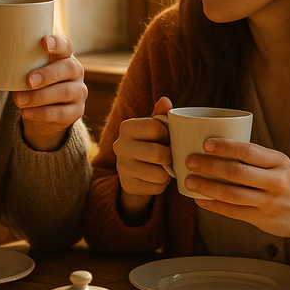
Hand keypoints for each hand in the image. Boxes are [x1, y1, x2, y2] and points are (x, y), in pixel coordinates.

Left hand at [12, 34, 86, 151]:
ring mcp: (79, 92)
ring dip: (40, 96)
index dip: (57, 43)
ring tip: (19, 100)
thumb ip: (20, 61)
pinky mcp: (76, 111)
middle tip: (28, 81)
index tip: (44, 42)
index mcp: (65, 56)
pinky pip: (61, 113)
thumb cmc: (34, 82)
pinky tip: (26, 112)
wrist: (44, 112)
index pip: (66, 45)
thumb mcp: (29, 69)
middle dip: (48, 74)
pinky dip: (41, 113)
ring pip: (65, 92)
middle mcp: (76, 72)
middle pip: (68, 69)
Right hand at [113, 97, 173, 218]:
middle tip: (169, 155)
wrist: (134, 171)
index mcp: (127, 127)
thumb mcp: (154, 127)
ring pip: (159, 174)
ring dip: (167, 172)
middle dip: (170, 156)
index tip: (166, 137)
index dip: (167, 134)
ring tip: (164, 167)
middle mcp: (120, 146)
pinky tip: (156, 178)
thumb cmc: (149, 143)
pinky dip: (161, 185)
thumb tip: (165, 101)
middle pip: (158, 153)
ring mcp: (122, 167)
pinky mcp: (128, 185)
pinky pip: (156, 188)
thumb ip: (161, 115)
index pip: (155, 127)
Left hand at [182, 138, 289, 249]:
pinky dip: (214, 206)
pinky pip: (233, 212)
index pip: (249, 151)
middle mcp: (276, 182)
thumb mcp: (282, 165)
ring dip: (207, 187)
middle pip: (237, 173)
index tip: (205, 143)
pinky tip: (201, 200)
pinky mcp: (263, 220)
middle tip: (190, 161)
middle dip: (210, 166)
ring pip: (232, 194)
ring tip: (190, 181)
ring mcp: (270, 203)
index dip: (225, 147)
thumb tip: (220, 147)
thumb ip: (257, 158)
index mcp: (279, 162)